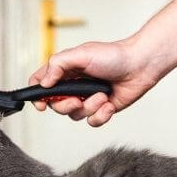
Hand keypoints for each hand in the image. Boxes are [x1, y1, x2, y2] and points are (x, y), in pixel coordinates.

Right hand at [28, 40, 158, 126]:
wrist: (139, 66)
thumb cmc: (113, 55)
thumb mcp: (80, 54)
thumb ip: (58, 65)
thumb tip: (43, 83)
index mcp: (65, 71)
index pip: (41, 84)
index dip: (37, 96)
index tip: (41, 104)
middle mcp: (74, 86)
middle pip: (56, 106)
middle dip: (66, 106)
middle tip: (77, 100)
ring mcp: (87, 99)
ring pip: (75, 115)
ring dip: (89, 107)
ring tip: (102, 95)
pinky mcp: (101, 109)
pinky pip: (92, 122)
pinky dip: (101, 115)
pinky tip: (109, 103)